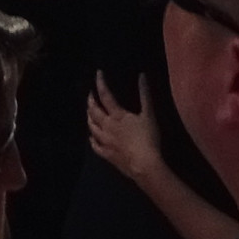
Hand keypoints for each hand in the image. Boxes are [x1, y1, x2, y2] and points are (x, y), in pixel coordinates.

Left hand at [87, 72, 166, 189]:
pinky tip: (91, 138)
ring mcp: (105, 142)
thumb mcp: (149, 114)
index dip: (100, 83)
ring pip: (92, 128)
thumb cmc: (148, 138)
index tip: (98, 74)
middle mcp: (107, 127)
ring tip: (89, 113)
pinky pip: (95, 146)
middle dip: (91, 101)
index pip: (105, 95)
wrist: (144, 164)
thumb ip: (145, 95)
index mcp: (117, 115)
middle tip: (90, 95)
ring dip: (89, 118)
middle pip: (94, 111)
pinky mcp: (107, 155)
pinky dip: (92, 140)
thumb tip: (142, 76)